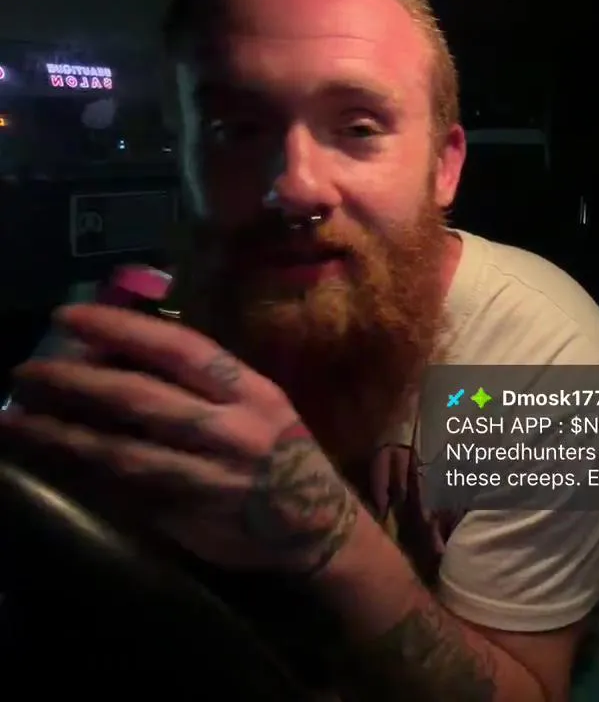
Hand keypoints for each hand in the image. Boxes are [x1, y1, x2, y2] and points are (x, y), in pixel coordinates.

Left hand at [0, 304, 360, 573]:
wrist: (323, 526)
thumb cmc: (283, 454)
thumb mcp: (260, 406)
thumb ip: (202, 385)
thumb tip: (119, 356)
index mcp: (253, 391)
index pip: (182, 348)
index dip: (123, 328)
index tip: (70, 316)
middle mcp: (235, 429)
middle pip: (143, 398)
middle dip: (77, 381)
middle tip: (25, 370)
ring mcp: (213, 476)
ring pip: (125, 452)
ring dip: (64, 435)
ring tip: (16, 421)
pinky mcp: (194, 516)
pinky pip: (129, 492)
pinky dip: (86, 476)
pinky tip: (50, 463)